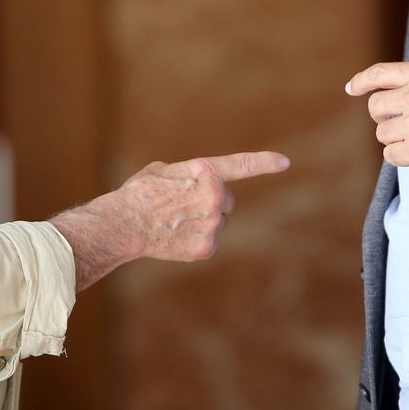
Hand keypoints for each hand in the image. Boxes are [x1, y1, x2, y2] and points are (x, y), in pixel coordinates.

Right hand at [50, 151, 288, 290]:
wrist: (124, 224)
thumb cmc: (138, 193)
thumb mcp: (163, 170)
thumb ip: (188, 175)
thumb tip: (195, 185)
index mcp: (205, 171)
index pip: (241, 165)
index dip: (265, 163)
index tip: (284, 162)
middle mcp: (215, 196)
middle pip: (226, 201)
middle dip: (211, 203)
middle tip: (183, 206)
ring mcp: (213, 223)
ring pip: (217, 222)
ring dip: (202, 222)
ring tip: (173, 222)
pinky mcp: (207, 247)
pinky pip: (209, 241)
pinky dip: (195, 241)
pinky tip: (175, 238)